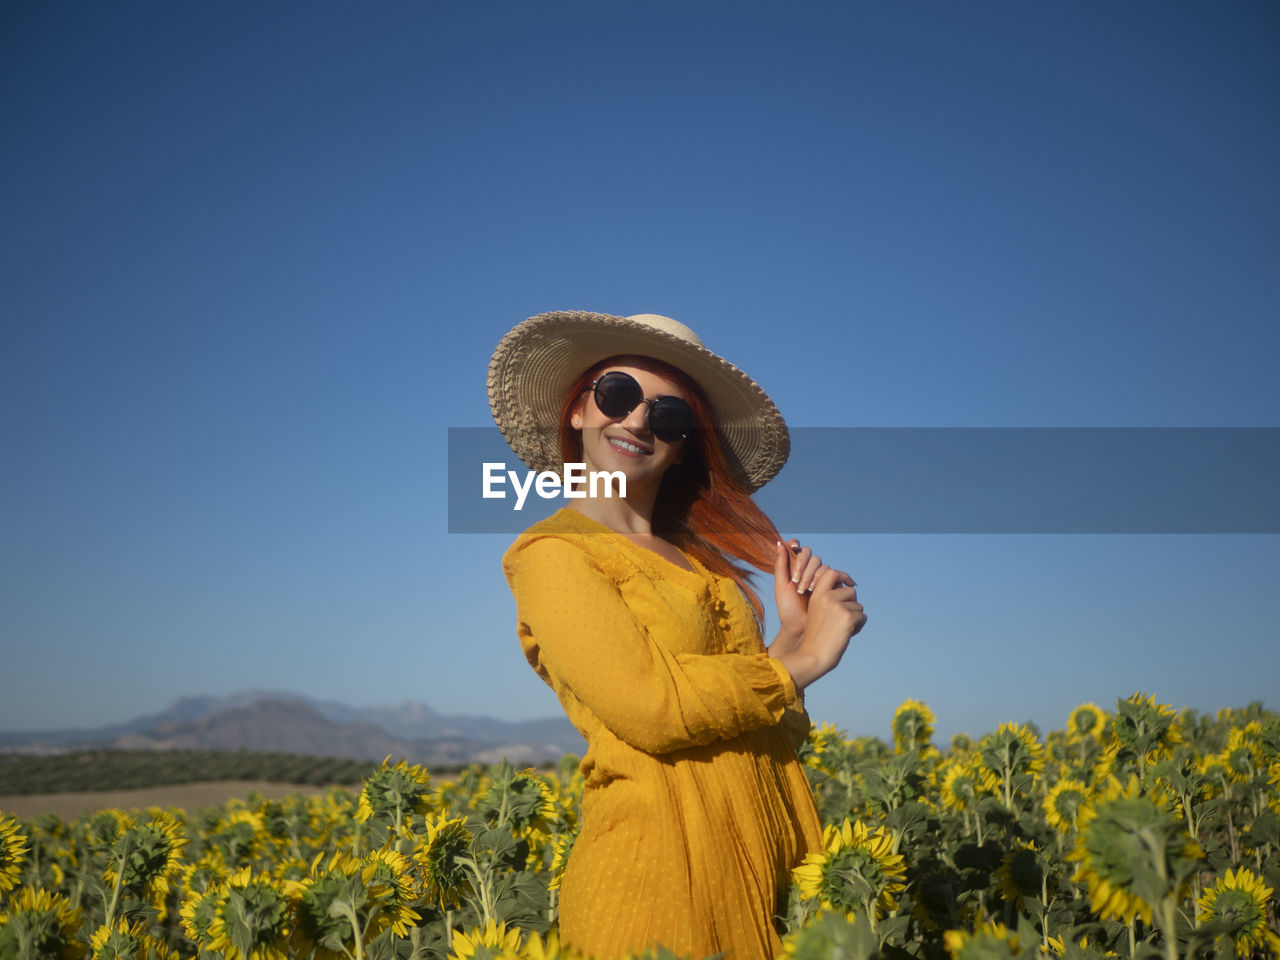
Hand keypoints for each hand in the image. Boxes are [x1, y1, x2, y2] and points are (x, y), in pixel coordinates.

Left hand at [771, 539, 831, 653]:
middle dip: (803, 567)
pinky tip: (840, 579)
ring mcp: (820, 577)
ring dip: (813, 576)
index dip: (796, 545)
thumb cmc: (788, 608)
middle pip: (810, 556)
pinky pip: (836, 575)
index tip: (794, 547)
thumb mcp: (781, 586)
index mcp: (794, 568)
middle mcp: (808, 570)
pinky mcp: (831, 585)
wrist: (799, 626)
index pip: (798, 549)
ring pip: (822, 565)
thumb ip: (780, 565)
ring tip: (807, 591)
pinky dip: (840, 576)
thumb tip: (779, 542)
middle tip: (796, 582)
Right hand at [771, 563, 865, 690]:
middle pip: (851, 591)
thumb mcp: (818, 613)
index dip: (843, 576)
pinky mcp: (847, 617)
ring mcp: (837, 606)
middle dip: (852, 605)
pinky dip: (859, 627)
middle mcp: (826, 597)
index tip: (850, 583)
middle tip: (842, 621)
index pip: (832, 572)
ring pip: (858, 606)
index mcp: (817, 595)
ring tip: (842, 630)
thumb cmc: (817, 638)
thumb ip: (830, 600)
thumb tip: (852, 588)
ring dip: (855, 618)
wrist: (814, 656)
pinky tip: (847, 635)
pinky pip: (863, 617)